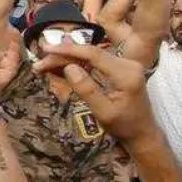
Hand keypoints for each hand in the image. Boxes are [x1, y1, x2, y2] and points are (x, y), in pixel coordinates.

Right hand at [34, 40, 154, 141]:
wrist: (142, 132)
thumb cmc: (124, 126)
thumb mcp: (103, 112)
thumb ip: (87, 89)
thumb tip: (69, 67)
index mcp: (126, 73)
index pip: (94, 54)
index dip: (68, 50)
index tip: (46, 49)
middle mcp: (128, 63)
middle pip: (90, 53)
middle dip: (63, 56)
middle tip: (39, 64)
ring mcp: (125, 64)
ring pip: (90, 56)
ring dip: (67, 59)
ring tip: (44, 66)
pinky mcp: (120, 67)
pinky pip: (94, 61)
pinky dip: (76, 63)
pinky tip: (59, 66)